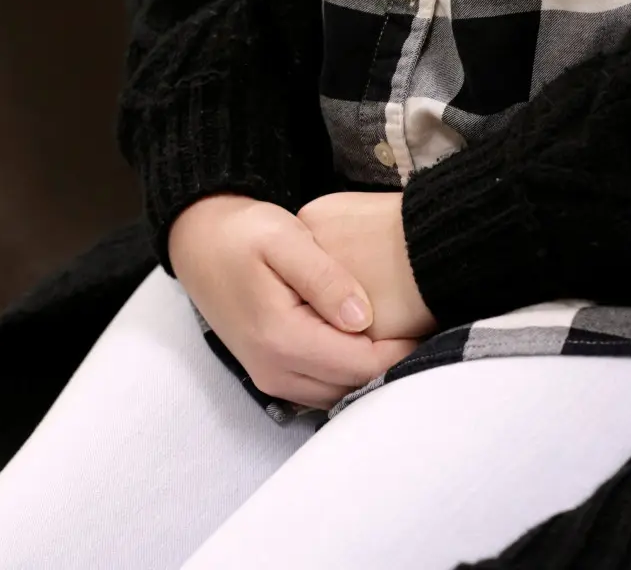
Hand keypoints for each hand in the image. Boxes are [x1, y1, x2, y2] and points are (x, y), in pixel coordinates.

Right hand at [170, 195, 416, 408]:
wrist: (201, 244)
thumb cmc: (245, 234)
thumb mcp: (285, 239)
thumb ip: (324, 278)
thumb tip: (362, 317)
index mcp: (281, 338)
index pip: (362, 364)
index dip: (403, 349)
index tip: (430, 320)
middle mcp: (274, 371)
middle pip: (355, 387)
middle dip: (394, 363)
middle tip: (425, 326)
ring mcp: (272, 380)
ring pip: (342, 395)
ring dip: (374, 371)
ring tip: (404, 332)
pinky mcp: (273, 376)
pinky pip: (324, 390)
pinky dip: (351, 373)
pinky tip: (370, 342)